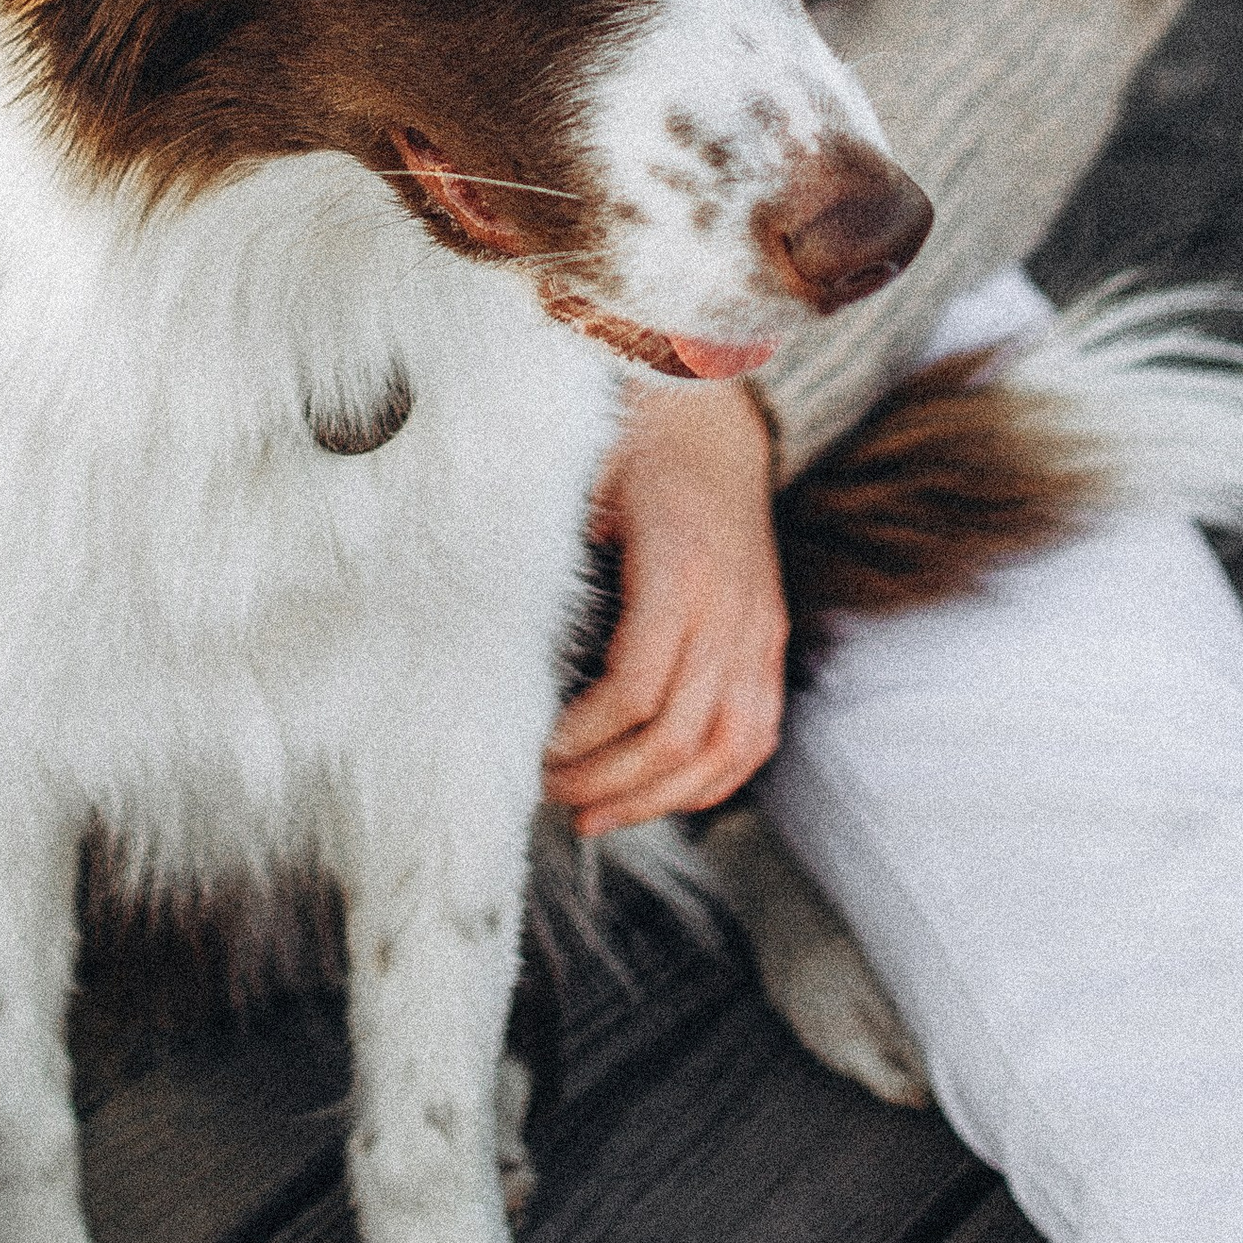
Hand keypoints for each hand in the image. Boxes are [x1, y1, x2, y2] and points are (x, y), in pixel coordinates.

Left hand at [543, 378, 787, 835]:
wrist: (714, 426)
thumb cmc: (631, 453)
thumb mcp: (579, 484)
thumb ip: (541, 553)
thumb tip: (472, 626)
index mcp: (681, 565)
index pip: (637, 685)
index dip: (584, 736)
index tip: (535, 751)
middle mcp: (733, 606)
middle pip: (679, 732)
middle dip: (608, 779)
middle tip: (550, 793)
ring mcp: (760, 630)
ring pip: (727, 748)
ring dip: (658, 797)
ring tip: (595, 816)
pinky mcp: (770, 646)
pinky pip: (756, 736)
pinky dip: (711, 782)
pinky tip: (658, 798)